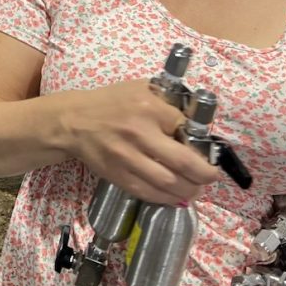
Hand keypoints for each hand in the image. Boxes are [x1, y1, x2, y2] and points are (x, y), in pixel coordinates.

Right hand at [65, 79, 221, 204]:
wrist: (74, 122)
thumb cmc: (111, 103)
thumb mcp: (140, 88)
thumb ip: (167, 99)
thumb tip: (196, 118)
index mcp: (149, 107)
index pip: (186, 128)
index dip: (200, 141)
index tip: (206, 148)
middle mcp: (139, 133)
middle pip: (183, 162)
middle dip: (205, 174)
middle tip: (210, 176)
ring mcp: (127, 157)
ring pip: (169, 183)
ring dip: (189, 190)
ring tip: (196, 188)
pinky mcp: (118, 175)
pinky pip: (149, 193)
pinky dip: (167, 198)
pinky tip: (175, 195)